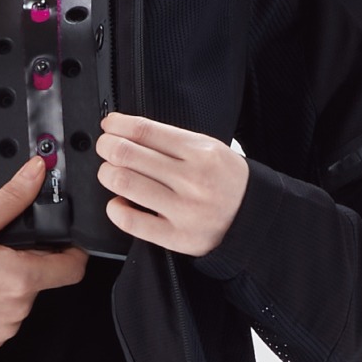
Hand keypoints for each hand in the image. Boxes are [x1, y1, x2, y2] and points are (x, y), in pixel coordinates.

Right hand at [0, 156, 87, 350]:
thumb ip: (11, 198)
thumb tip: (36, 173)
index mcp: (20, 277)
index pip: (72, 268)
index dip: (73, 250)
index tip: (63, 239)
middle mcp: (19, 307)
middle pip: (44, 278)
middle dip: (30, 260)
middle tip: (1, 247)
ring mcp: (7, 327)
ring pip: (24, 296)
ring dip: (13, 281)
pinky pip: (8, 315)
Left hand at [96, 113, 248, 256]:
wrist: (255, 218)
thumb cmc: (225, 179)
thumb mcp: (207, 148)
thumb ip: (169, 140)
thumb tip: (124, 130)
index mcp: (200, 152)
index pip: (145, 130)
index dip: (117, 124)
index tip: (109, 124)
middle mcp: (192, 180)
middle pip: (127, 154)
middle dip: (106, 146)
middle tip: (105, 146)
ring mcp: (184, 210)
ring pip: (124, 183)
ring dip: (107, 173)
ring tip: (111, 172)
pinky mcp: (178, 237)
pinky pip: (131, 221)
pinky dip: (115, 208)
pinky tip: (119, 201)